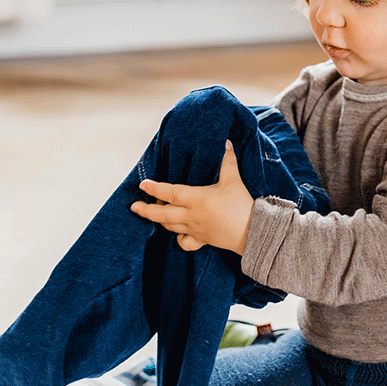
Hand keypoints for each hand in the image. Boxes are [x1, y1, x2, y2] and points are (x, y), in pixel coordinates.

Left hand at [130, 140, 253, 252]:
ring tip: (151, 214)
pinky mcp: (201, 240)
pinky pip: (184, 242)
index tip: (143, 184)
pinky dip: (177, 238)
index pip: (170, 193)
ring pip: (169, 227)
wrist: (252, 232)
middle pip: (161, 214)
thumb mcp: (234, 181)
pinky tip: (177, 232)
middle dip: (145, 210)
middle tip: (134, 206)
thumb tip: (227, 144)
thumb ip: (228, 162)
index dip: (154, 188)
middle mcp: (191, 215)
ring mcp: (194, 229)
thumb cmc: (241, 206)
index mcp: (196, 199)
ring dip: (158, 220)